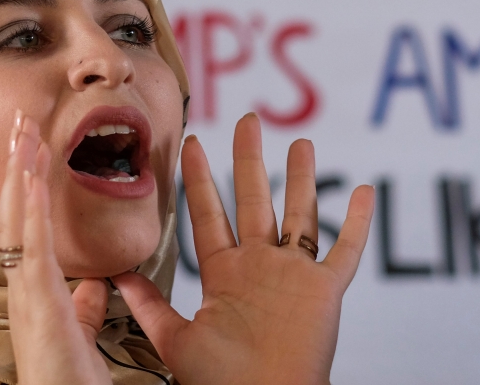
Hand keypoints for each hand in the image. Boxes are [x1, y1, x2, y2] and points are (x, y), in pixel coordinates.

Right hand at [0, 111, 111, 384]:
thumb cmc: (71, 379)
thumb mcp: (80, 331)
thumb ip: (84, 304)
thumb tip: (95, 282)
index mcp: (34, 291)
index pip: (27, 225)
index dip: (30, 185)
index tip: (34, 149)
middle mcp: (21, 287)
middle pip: (17, 213)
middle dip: (21, 167)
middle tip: (24, 122)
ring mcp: (25, 293)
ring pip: (19, 222)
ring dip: (23, 175)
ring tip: (26, 133)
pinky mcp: (37, 303)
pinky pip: (32, 248)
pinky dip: (33, 210)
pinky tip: (36, 178)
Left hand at [114, 113, 375, 384]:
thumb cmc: (220, 382)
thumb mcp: (175, 338)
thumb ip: (150, 305)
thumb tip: (115, 274)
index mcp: (224, 273)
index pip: (209, 213)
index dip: (200, 178)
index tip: (192, 142)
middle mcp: (259, 266)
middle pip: (254, 199)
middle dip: (250, 159)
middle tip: (247, 120)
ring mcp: (293, 275)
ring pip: (299, 214)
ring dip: (302, 179)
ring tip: (302, 142)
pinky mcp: (324, 291)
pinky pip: (345, 250)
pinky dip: (358, 223)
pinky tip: (364, 192)